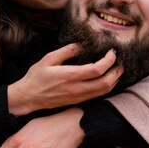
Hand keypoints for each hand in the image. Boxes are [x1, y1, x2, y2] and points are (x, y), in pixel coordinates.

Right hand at [7, 44, 122, 115]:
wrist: (28, 97)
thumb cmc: (36, 77)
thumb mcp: (47, 59)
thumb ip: (65, 51)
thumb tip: (80, 46)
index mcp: (70, 76)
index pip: (97, 69)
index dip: (109, 61)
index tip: (112, 53)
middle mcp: (76, 88)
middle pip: (105, 83)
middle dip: (116, 72)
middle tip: (120, 62)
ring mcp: (78, 97)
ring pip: (103, 92)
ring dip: (114, 81)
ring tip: (117, 70)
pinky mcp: (77, 102)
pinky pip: (97, 95)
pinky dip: (106, 87)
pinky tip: (106, 79)